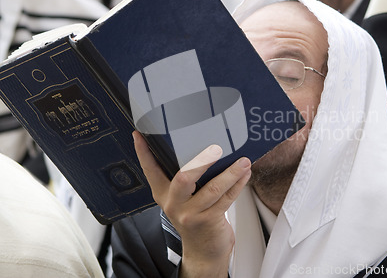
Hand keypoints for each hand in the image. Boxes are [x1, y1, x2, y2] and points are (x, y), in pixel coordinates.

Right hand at [133, 131, 250, 277]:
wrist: (204, 251)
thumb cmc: (195, 218)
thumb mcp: (182, 200)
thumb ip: (184, 179)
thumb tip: (201, 147)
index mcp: (163, 194)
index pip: (151, 170)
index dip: (144, 153)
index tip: (139, 135)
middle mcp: (174, 203)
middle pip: (184, 178)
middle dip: (202, 161)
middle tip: (216, 148)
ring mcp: (191, 214)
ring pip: (213, 188)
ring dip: (231, 173)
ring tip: (243, 161)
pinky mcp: (209, 221)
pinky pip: (226, 198)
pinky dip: (238, 184)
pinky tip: (245, 174)